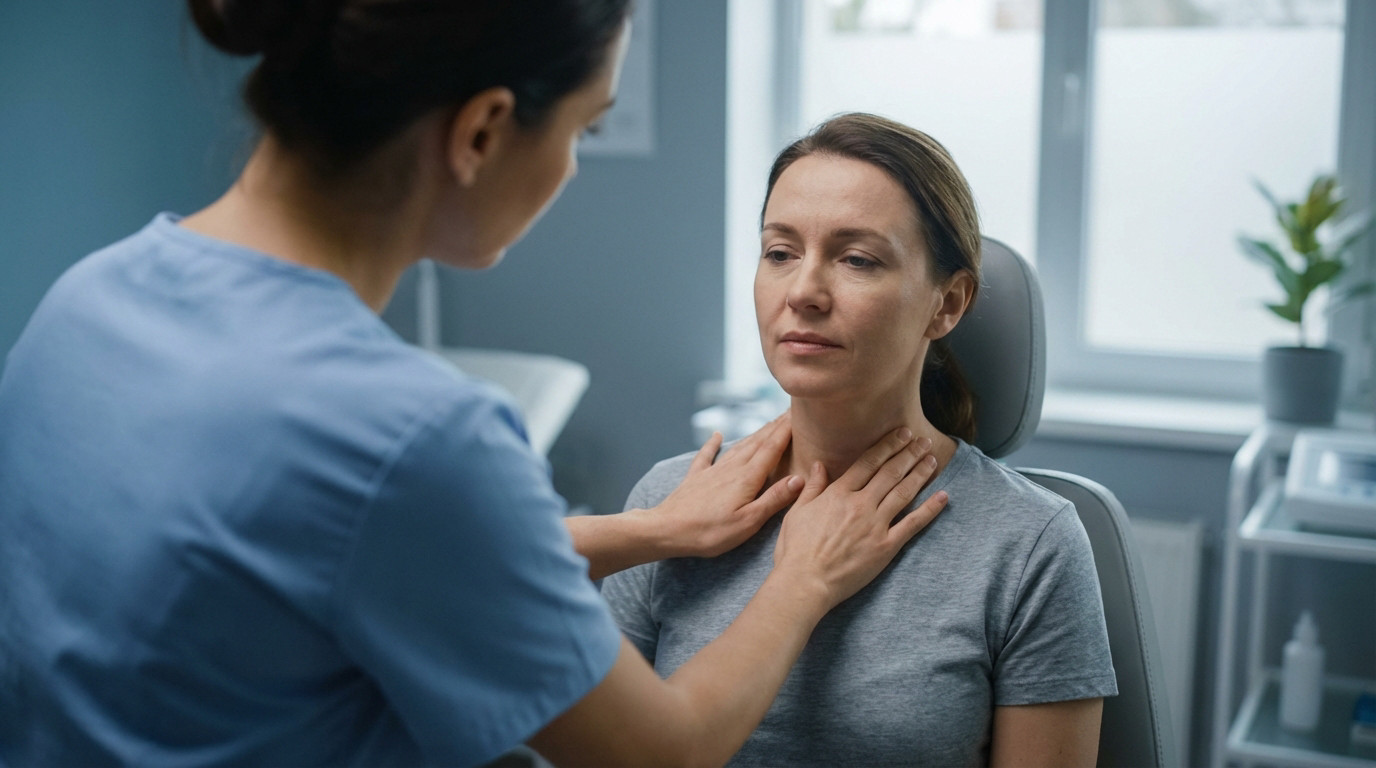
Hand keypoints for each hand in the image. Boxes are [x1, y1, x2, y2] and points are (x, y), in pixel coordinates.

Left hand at [632, 412, 803, 558]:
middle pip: (757, 443)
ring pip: (738, 447)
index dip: (787, 430)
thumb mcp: (749, 521)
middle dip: (774, 427)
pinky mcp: (696, 478)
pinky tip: (716, 435)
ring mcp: (712, 471)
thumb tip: (800, 479)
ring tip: (767, 424)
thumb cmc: (710, 532)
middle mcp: (731, 469)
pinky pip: (707, 455)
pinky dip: (713, 444)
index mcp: (747, 478)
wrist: (667, 529)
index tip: (798, 414)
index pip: (772, 448)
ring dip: (754, 434)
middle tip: (788, 412)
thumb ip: (774, 499)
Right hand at [772, 427, 947, 611]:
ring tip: (932, 459)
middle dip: (909, 453)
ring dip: (920, 473)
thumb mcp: (797, 512)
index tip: (901, 434)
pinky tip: (943, 496)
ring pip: (904, 492)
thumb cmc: (795, 550)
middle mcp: (860, 504)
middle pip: (890, 472)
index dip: (887, 446)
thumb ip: (812, 487)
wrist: (805, 582)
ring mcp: (876, 525)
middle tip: (923, 441)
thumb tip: (819, 464)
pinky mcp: (886, 547)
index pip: (868, 462)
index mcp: (839, 494)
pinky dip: (930, 509)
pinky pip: (913, 524)